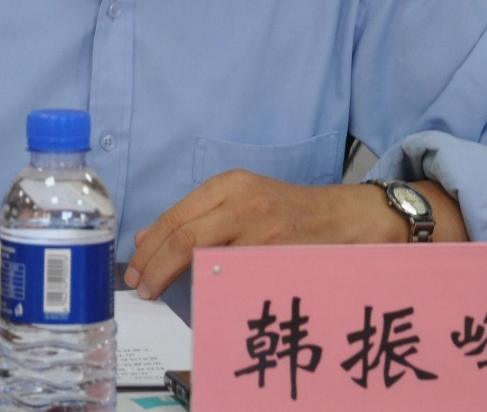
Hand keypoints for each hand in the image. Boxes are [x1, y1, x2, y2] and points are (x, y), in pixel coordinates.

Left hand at [124, 171, 392, 299]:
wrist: (351, 218)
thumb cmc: (293, 212)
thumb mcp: (243, 198)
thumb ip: (200, 215)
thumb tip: (148, 240)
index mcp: (230, 185)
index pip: (176, 217)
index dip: (151, 246)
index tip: (135, 267)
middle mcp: (242, 203)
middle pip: (184, 237)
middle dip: (155, 265)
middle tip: (139, 285)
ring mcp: (262, 231)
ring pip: (205, 258)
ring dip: (175, 279)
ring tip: (157, 292)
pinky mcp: (279, 257)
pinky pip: (236, 278)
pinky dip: (213, 291)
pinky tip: (201, 302)